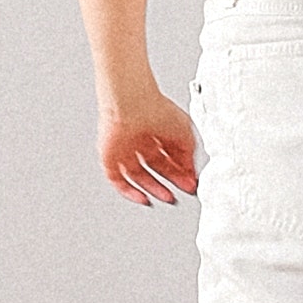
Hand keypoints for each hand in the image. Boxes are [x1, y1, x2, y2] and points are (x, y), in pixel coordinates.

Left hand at [98, 84, 197, 209]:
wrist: (131, 105)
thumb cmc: (155, 108)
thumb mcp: (185, 133)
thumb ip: (189, 154)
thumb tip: (192, 171)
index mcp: (158, 131)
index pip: (171, 156)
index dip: (182, 171)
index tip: (191, 183)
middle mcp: (141, 140)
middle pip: (157, 167)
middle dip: (171, 181)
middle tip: (182, 192)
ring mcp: (125, 149)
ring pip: (139, 175)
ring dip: (154, 189)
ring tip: (168, 198)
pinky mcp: (110, 158)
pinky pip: (118, 180)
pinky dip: (130, 192)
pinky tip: (143, 198)